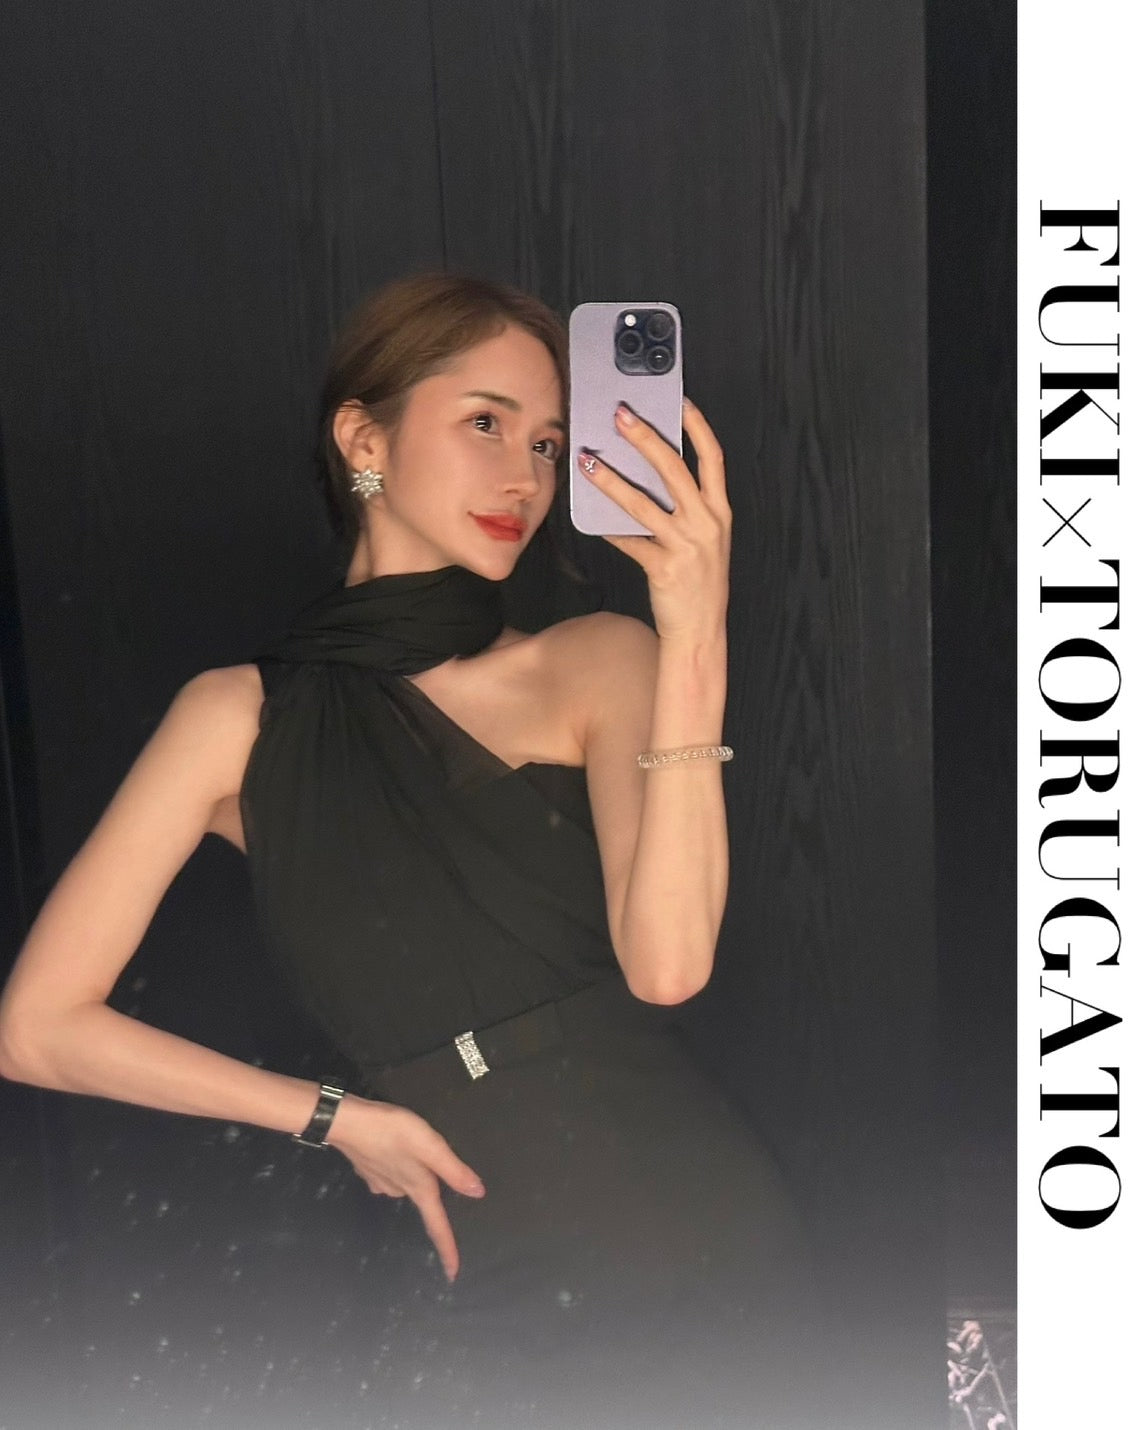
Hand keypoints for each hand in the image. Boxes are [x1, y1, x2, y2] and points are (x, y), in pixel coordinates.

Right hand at [325, 1093, 484, 1281]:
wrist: (347, 1122)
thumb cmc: (392, 1131)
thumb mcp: (429, 1146)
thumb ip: (453, 1170)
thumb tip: (478, 1193)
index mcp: (419, 1188)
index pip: (437, 1225)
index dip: (448, 1248)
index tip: (453, 1274)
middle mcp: (400, 1191)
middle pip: (422, 1200)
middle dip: (428, 1187)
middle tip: (429, 1158)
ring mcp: (381, 1182)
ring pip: (405, 1182)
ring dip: (411, 1171)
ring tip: (411, 1147)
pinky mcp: (368, 1171)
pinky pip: (389, 1172)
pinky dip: (395, 1164)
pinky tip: (391, 1149)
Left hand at [577, 397, 731, 641]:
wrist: (701, 631)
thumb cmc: (700, 584)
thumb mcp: (706, 541)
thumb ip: (689, 510)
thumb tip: (651, 478)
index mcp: (720, 512)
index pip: (713, 458)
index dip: (697, 426)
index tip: (679, 400)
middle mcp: (706, 523)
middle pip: (674, 468)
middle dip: (644, 438)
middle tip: (620, 416)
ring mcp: (686, 545)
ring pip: (642, 503)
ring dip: (611, 479)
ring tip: (587, 461)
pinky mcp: (663, 567)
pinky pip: (628, 541)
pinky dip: (608, 528)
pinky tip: (591, 516)